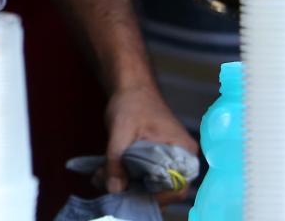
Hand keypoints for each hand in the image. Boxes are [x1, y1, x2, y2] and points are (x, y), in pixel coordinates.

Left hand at [102, 83, 195, 197]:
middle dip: (133, 192)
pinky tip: (104, 173)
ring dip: (125, 185)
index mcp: (183, 151)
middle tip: (107, 184)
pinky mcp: (154, 160)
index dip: (156, 197)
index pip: (178, 187)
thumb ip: (116, 161)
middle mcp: (180, 160)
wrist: (130, 87)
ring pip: (149, 185)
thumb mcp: (121, 132)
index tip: (131, 196)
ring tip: (101, 176)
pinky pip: (143, 177)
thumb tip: (114, 189)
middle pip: (162, 189)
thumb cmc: (132, 103)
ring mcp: (168, 161)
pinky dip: (125, 178)